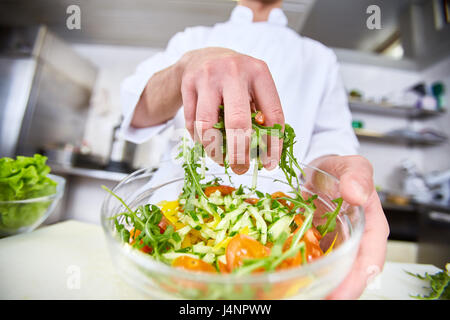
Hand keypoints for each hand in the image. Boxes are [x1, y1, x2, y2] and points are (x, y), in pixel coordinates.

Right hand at [178, 47, 283, 173]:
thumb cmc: (236, 79)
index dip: (272, 144)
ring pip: (207, 126)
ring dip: (214, 150)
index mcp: (258, 72)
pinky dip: (199, 139)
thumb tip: (266, 154)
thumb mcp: (254, 88)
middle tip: (241, 169)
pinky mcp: (187, 85)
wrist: (204, 57)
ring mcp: (208, 77)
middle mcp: (233, 72)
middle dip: (239, 153)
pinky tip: (206, 142)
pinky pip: (191, 123)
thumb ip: (262, 114)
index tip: (269, 164)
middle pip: (237, 122)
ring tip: (220, 159)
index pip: (272, 114)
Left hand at [310, 155, 389, 299]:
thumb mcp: (351, 166)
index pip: (372, 256)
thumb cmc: (339, 171)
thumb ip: (357, 175)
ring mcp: (335, 246)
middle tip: (323, 299)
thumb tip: (357, 194)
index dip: (359, 277)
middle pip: (353, 273)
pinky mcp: (317, 246)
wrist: (318, 171)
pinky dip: (306, 273)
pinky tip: (292, 280)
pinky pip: (314, 263)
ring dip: (323, 286)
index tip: (345, 292)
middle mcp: (356, 241)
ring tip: (305, 295)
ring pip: (334, 272)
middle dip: (340, 290)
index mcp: (371, 226)